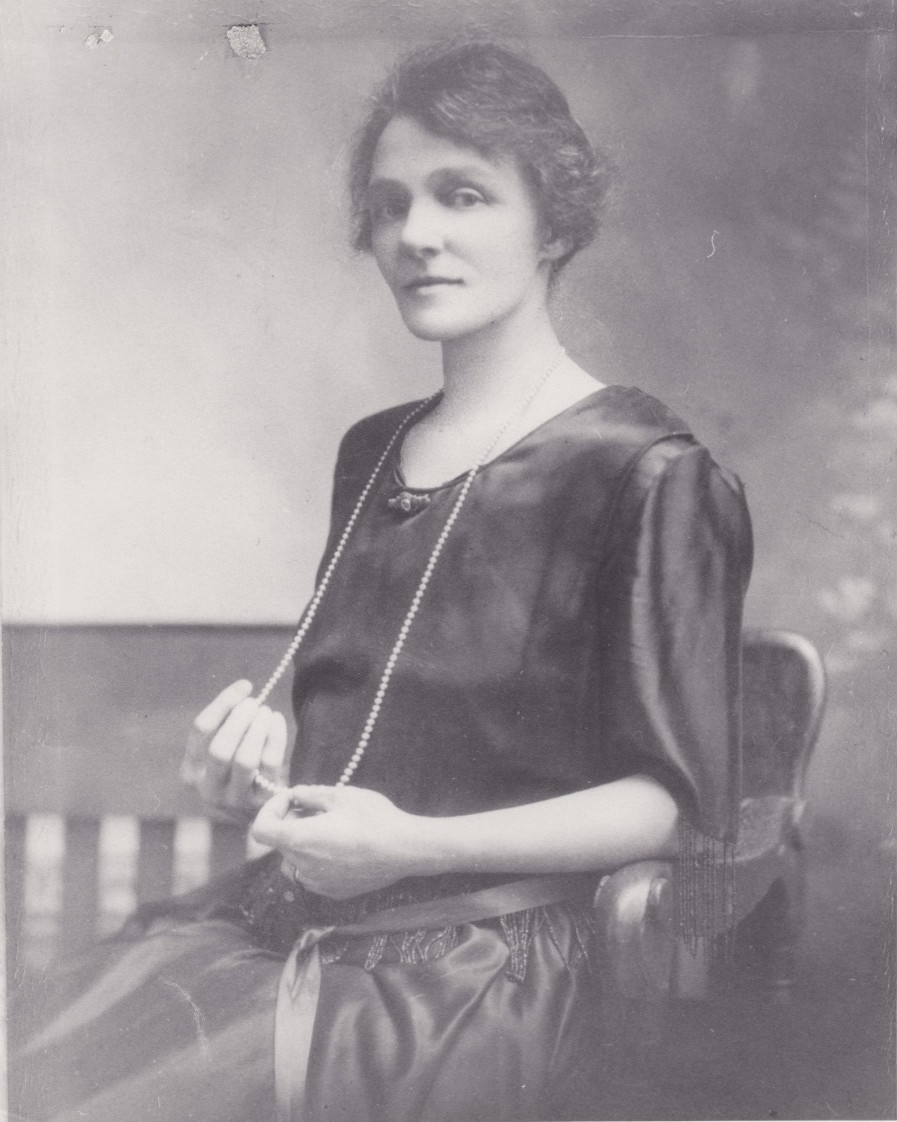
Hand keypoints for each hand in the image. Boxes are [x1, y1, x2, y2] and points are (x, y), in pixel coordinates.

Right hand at [181, 679, 287, 815]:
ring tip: (266, 711)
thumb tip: (243, 689)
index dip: (224, 702)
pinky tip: (277, 720)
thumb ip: (224, 726)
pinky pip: (270, 763)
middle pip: (220, 748)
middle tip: (254, 702)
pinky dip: (276, 736)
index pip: (201, 730)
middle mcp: (208, 789)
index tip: (244, 685)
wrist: (259, 813)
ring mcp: (235, 799)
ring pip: (245, 759)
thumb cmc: (238, 772)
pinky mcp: (262, 802)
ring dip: (258, 729)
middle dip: (239, 719)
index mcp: (191, 771)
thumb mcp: (221, 754)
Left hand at [251, 785, 423, 898]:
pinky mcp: (333, 892)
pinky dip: (320, 859)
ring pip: (297, 860)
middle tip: (316, 808)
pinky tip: (344, 845)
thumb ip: (312, 795)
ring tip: (331, 827)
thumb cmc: (374, 818)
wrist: (406, 849)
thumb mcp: (342, 796)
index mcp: (299, 839)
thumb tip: (297, 794)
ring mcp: (318, 883)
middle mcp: (303, 866)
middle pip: (281, 843)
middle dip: (292, 823)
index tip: (291, 800)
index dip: (270, 811)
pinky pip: (315, 874)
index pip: (261, 829)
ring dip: (305, 843)